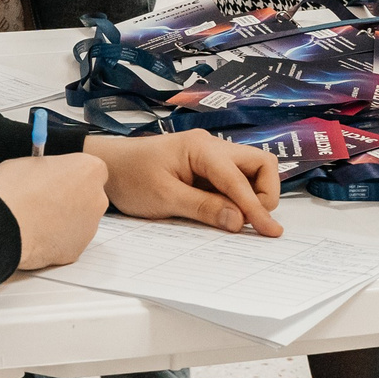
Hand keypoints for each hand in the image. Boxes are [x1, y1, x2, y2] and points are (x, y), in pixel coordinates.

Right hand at [0, 153, 110, 269]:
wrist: (2, 223)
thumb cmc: (13, 189)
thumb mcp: (30, 163)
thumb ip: (47, 169)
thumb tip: (44, 173)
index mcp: (89, 170)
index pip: (91, 171)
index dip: (72, 176)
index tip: (58, 179)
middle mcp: (97, 199)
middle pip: (89, 198)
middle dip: (71, 200)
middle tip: (47, 201)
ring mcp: (89, 227)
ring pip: (79, 223)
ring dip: (63, 222)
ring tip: (36, 220)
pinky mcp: (76, 251)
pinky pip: (67, 243)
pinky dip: (55, 241)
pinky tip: (35, 235)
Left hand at [85, 130, 282, 234]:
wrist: (107, 166)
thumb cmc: (130, 177)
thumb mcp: (165, 198)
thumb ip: (204, 208)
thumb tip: (239, 221)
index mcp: (201, 148)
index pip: (239, 178)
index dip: (256, 206)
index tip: (270, 231)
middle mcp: (213, 146)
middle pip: (260, 163)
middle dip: (264, 193)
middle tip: (252, 221)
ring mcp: (211, 156)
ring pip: (251, 170)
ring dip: (253, 194)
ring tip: (238, 218)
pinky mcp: (207, 168)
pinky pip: (235, 179)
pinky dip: (239, 197)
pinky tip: (228, 213)